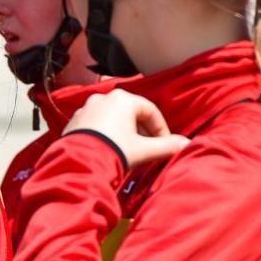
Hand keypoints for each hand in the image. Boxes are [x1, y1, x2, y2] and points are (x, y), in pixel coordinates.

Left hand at [64, 89, 189, 166]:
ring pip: (113, 118)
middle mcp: (103, 98)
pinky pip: (97, 124)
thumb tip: (186, 144)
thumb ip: (167, 146)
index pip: (151, 111)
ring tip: (129, 151)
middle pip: (131, 113)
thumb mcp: (144, 150)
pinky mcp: (74, 120)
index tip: (164, 145)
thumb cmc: (114, 150)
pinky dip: (107, 133)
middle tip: (148, 149)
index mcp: (123, 99)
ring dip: (124, 132)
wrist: (79, 163)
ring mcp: (86, 108)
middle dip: (142, 131)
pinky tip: (110, 149)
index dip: (161, 129)